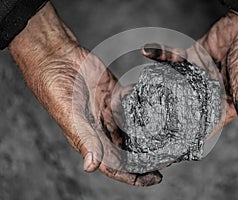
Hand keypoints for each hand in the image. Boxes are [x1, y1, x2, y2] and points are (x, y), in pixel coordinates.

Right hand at [8, 2, 160, 185]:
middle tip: (170, 158)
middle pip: (128, 149)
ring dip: (150, 135)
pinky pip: (134, 104)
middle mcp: (102, 128)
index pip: (114, 164)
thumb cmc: (55, 88)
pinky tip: (162, 109)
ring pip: (133, 128)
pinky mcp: (115, 94)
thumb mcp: (70, 115)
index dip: (133, 175)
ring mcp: (110, 111)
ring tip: (172, 138)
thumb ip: (84, 139)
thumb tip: (91, 167)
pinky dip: (146, 108)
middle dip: (147, 157)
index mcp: (90, 138)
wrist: (57, 57)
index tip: (155, 179)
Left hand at [142, 11, 237, 128]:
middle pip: (186, 106)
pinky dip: (161, 54)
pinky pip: (174, 57)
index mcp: (225, 100)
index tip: (177, 146)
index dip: (193, 134)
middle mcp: (210, 90)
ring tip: (139, 92)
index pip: (207, 123)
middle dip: (169, 114)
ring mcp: (199, 74)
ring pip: (176, 83)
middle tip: (149, 123)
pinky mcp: (193, 56)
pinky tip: (147, 52)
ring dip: (159, 85)